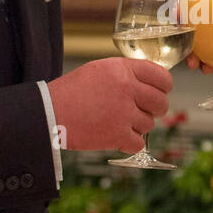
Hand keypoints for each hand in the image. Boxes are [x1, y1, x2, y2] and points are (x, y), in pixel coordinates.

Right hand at [47, 57, 171, 152]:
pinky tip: (116, 137)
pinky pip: (139, 143)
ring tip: (118, 122)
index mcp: (122, 69)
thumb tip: (151, 84)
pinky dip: (129, 143)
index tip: (161, 92)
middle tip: (144, 111)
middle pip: (161, 102)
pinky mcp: (117, 135)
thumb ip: (125, 74)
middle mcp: (126, 89)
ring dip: (137, 126)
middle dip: (155, 109)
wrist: (48, 112)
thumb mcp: (99, 70)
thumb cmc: (71, 92)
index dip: (164, 86)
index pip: (161, 76)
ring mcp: (123, 113)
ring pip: (149, 124)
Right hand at [186, 7, 212, 107]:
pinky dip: (202, 66)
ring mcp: (211, 47)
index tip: (178, 10)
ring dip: (189, 54)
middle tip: (181, 37)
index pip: (201, 8)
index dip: (186, 8)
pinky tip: (208, 69)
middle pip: (190, 28)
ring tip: (194, 62)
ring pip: (193, 48)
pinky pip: (202, 63)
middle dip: (180, 33)